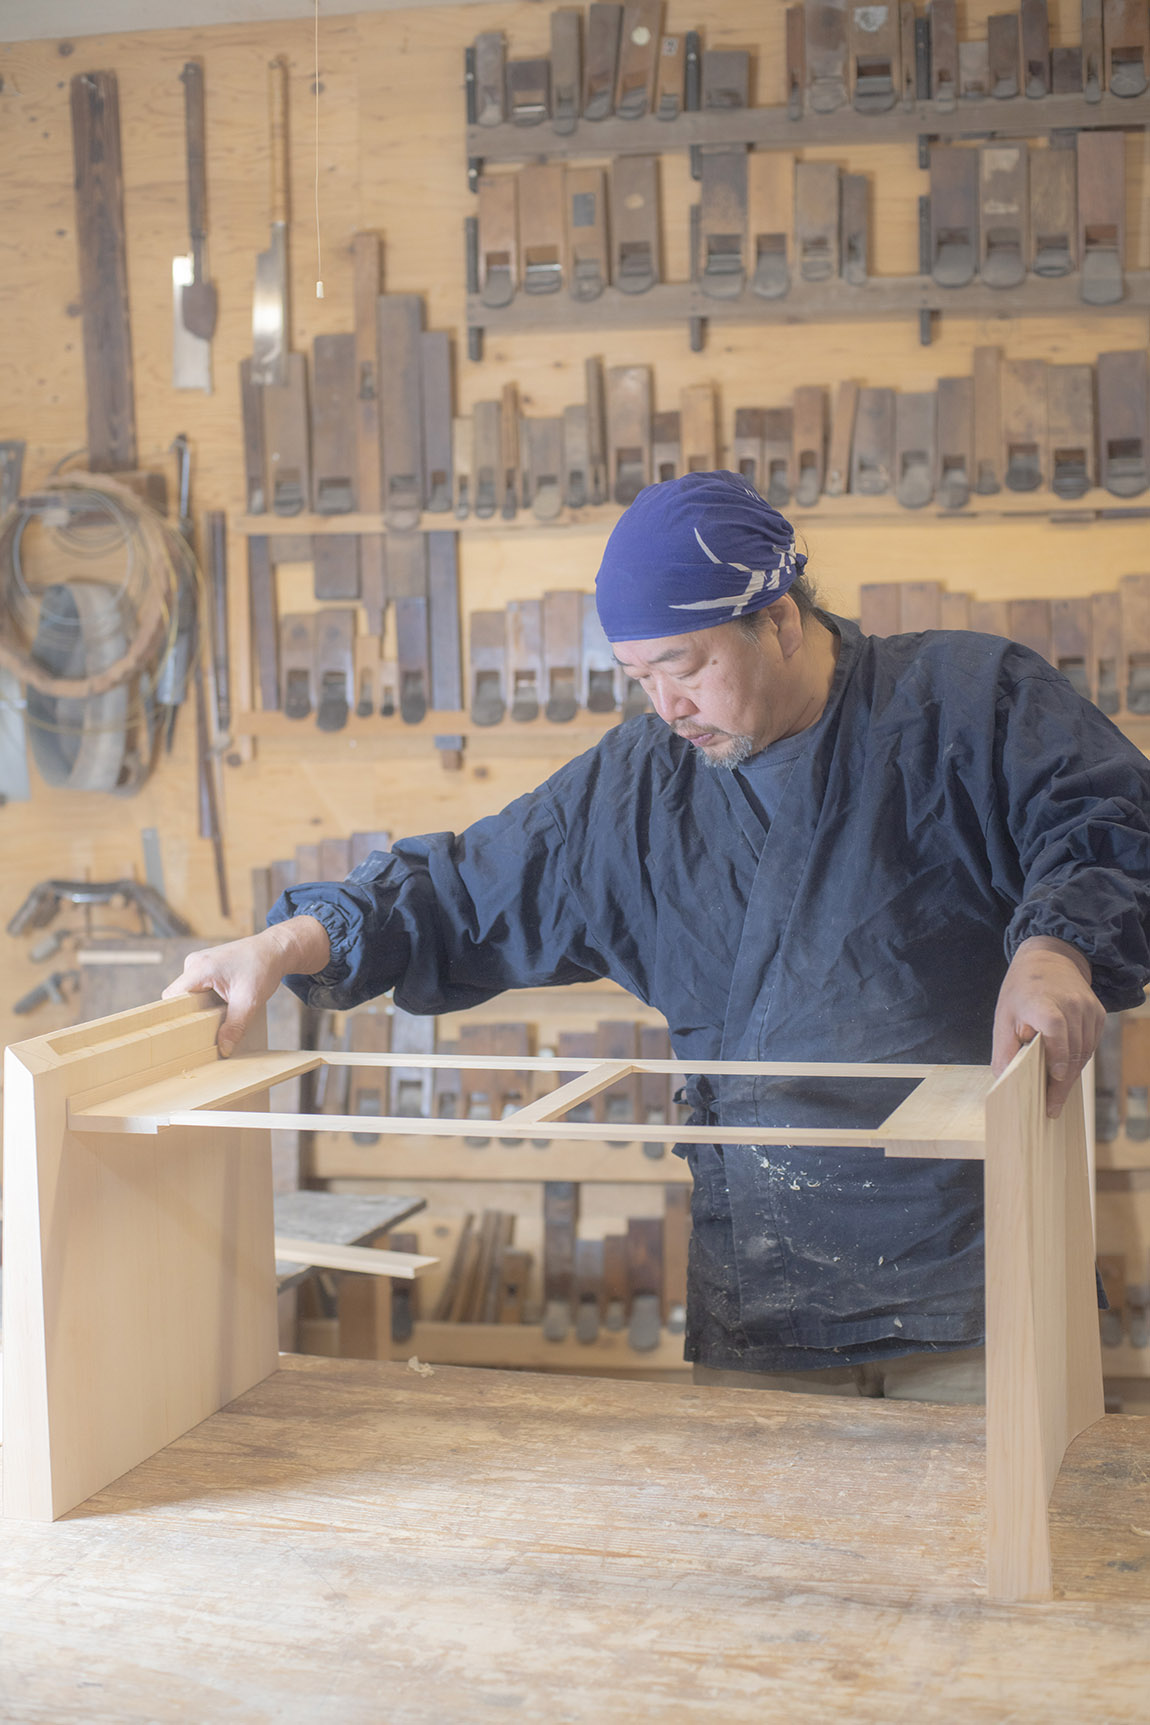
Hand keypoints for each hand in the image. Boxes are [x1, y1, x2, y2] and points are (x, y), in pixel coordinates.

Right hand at [161, 915, 329, 1055]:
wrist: (275, 949)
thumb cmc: (263, 968)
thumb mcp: (249, 1001)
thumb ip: (235, 1026)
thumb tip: (223, 1049)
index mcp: (199, 968)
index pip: (172, 997)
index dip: (176, 1017)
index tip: (185, 1033)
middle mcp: (194, 963)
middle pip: (179, 997)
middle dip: (190, 1014)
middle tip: (204, 1030)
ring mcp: (199, 962)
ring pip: (188, 992)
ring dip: (200, 1006)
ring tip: (216, 1016)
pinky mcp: (206, 965)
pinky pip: (197, 986)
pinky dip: (206, 998)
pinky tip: (220, 1005)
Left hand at [991, 935, 1105, 1117]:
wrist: (1050, 959)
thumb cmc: (1022, 990)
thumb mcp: (1003, 1014)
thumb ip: (1004, 1047)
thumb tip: (1005, 1080)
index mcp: (1041, 1000)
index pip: (1054, 1027)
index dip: (1057, 1053)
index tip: (1053, 1076)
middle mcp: (1070, 1003)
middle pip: (1072, 1049)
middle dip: (1062, 1082)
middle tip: (1051, 1108)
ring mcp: (1088, 1008)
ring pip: (1084, 1052)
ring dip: (1070, 1076)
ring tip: (1055, 1097)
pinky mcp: (1098, 1014)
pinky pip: (1090, 1045)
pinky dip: (1078, 1061)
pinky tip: (1065, 1072)